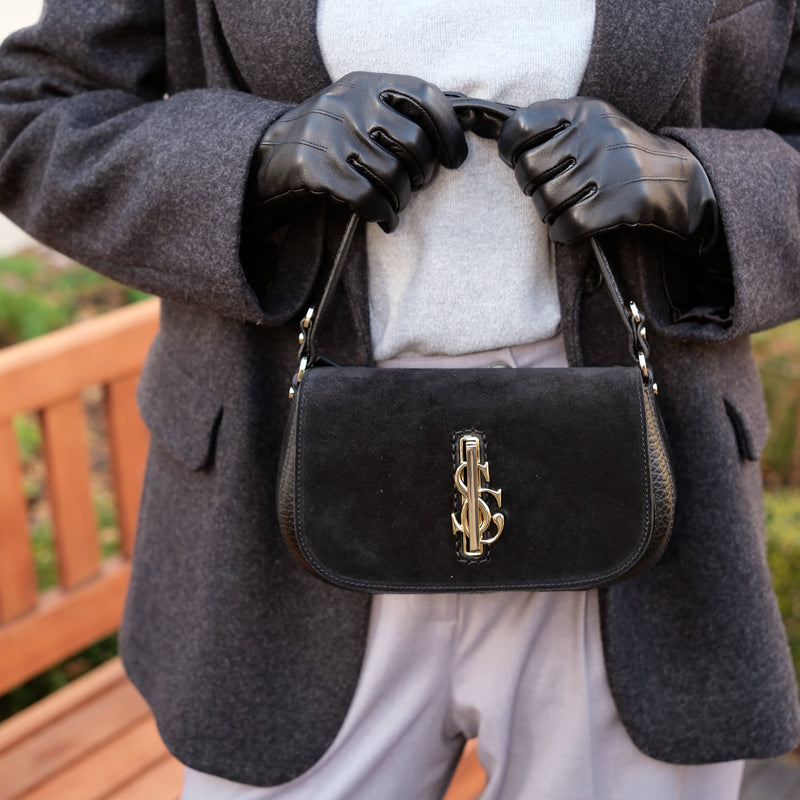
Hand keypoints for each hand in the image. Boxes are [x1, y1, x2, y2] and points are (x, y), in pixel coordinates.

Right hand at [251, 72, 466, 232]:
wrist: (264, 157)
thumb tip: (456, 117)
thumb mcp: (358, 111)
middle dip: (423, 174)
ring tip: (395, 206)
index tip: (455, 158)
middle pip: (413, 143)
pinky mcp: (314, 168)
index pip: (424, 95)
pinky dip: (382, 215)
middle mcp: (349, 103)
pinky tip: (384, 220)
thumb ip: (398, 112)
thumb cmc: (326, 140)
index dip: (449, 130)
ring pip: (392, 175)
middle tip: (416, 186)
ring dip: (401, 200)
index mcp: (366, 83)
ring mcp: (330, 134)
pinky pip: (366, 197)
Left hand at [497, 97, 718, 251]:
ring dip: (548, 213)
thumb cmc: (622, 157)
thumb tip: (506, 145)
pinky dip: (562, 232)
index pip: (520, 126)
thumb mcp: (593, 124)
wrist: (679, 181)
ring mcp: (610, 167)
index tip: (518, 160)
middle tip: (544, 190)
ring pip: (546, 201)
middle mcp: (596, 134)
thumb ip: (555, 127)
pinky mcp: (621, 201)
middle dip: (530, 187)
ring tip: (563, 207)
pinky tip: (571, 226)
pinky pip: (568, 224)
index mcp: (584, 110)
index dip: (510, 150)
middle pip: (528, 169)